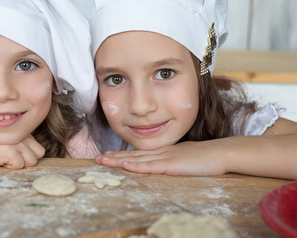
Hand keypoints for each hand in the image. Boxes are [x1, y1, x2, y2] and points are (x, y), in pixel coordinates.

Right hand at [0, 134, 44, 168]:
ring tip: (6, 158)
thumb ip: (24, 145)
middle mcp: (23, 136)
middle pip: (37, 157)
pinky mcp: (11, 151)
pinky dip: (10, 167)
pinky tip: (1, 160)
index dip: (29, 156)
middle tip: (11, 157)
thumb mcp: (11, 141)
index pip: (40, 151)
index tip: (17, 155)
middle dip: (26, 161)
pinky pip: (19, 165)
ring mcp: (18, 143)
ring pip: (31, 162)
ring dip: (18, 164)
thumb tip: (35, 158)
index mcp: (24, 133)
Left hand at [95, 140, 226, 175]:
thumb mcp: (184, 158)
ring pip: (137, 159)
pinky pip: (151, 166)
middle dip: (114, 157)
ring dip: (118, 160)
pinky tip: (125, 165)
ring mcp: (165, 157)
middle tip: (97, 158)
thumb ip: (172, 161)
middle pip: (133, 155)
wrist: (220, 153)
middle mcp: (160, 152)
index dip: (122, 154)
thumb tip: (163, 165)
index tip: (108, 155)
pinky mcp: (171, 165)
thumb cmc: (205, 157)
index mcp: (163, 151)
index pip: (138, 153)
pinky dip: (137, 165)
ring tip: (103, 160)